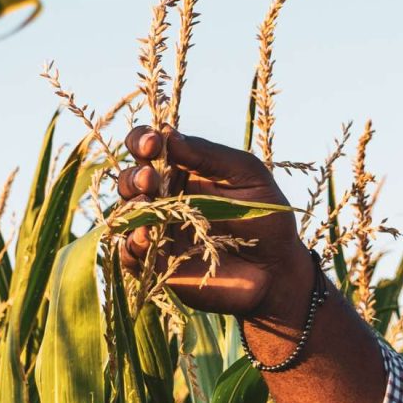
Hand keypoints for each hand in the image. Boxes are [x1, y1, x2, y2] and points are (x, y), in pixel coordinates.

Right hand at [110, 126, 312, 318]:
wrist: (277, 269)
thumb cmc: (267, 216)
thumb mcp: (247, 174)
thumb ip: (209, 155)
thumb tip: (168, 134)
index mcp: (183, 170)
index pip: (149, 147)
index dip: (143, 140)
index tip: (154, 143)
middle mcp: (165, 198)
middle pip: (131, 179)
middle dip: (135, 175)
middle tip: (150, 178)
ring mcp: (159, 231)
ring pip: (126, 213)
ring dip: (131, 204)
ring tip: (147, 201)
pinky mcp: (157, 264)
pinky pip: (131, 254)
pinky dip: (131, 243)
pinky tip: (146, 236)